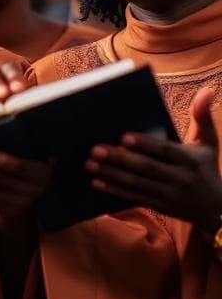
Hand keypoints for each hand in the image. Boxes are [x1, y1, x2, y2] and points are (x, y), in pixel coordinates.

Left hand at [86, 86, 221, 232]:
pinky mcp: (160, 206)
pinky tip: (96, 182)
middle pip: (146, 167)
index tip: (123, 136)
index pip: (165, 151)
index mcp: (190, 160)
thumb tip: (207, 89)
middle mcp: (180, 178)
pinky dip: (114, 190)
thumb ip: (203, 117)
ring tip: (89, 164)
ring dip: (111, 174)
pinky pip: (134, 197)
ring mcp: (169, 195)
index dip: (145, 144)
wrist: (216, 209)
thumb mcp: (209, 143)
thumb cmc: (207, 168)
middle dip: (119, 159)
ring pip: (137, 183)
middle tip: (94, 149)